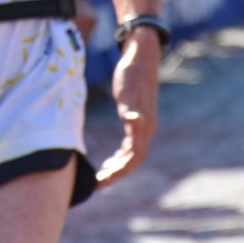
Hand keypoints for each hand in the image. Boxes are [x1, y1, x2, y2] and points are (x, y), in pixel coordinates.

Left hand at [95, 32, 159, 187]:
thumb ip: (130, 108)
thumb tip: (135, 122)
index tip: (103, 181)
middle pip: (134, 161)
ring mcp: (144, 126)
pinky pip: (131, 147)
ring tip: (100, 177)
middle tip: (97, 185)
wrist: (140, 57)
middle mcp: (147, 128)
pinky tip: (110, 161)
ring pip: (133, 156)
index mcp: (144, 125)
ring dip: (118, 168)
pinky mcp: (138, 121)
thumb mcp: (126, 90)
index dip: (120, 172)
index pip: (134, 158)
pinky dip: (120, 157)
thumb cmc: (131, 73)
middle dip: (117, 175)